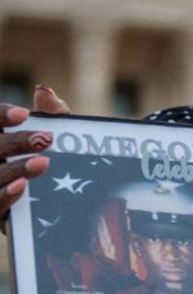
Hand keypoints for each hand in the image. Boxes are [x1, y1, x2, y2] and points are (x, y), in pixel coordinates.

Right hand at [0, 85, 71, 229]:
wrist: (82, 202)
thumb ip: (55, 113)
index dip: (1, 117)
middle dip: (17, 142)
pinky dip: (5, 195)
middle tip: (46, 140)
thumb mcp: (63, 136)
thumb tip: (43, 90)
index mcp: (4, 140)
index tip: (23, 114)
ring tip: (42, 162)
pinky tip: (21, 186)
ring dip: (15, 169)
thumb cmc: (66, 159)